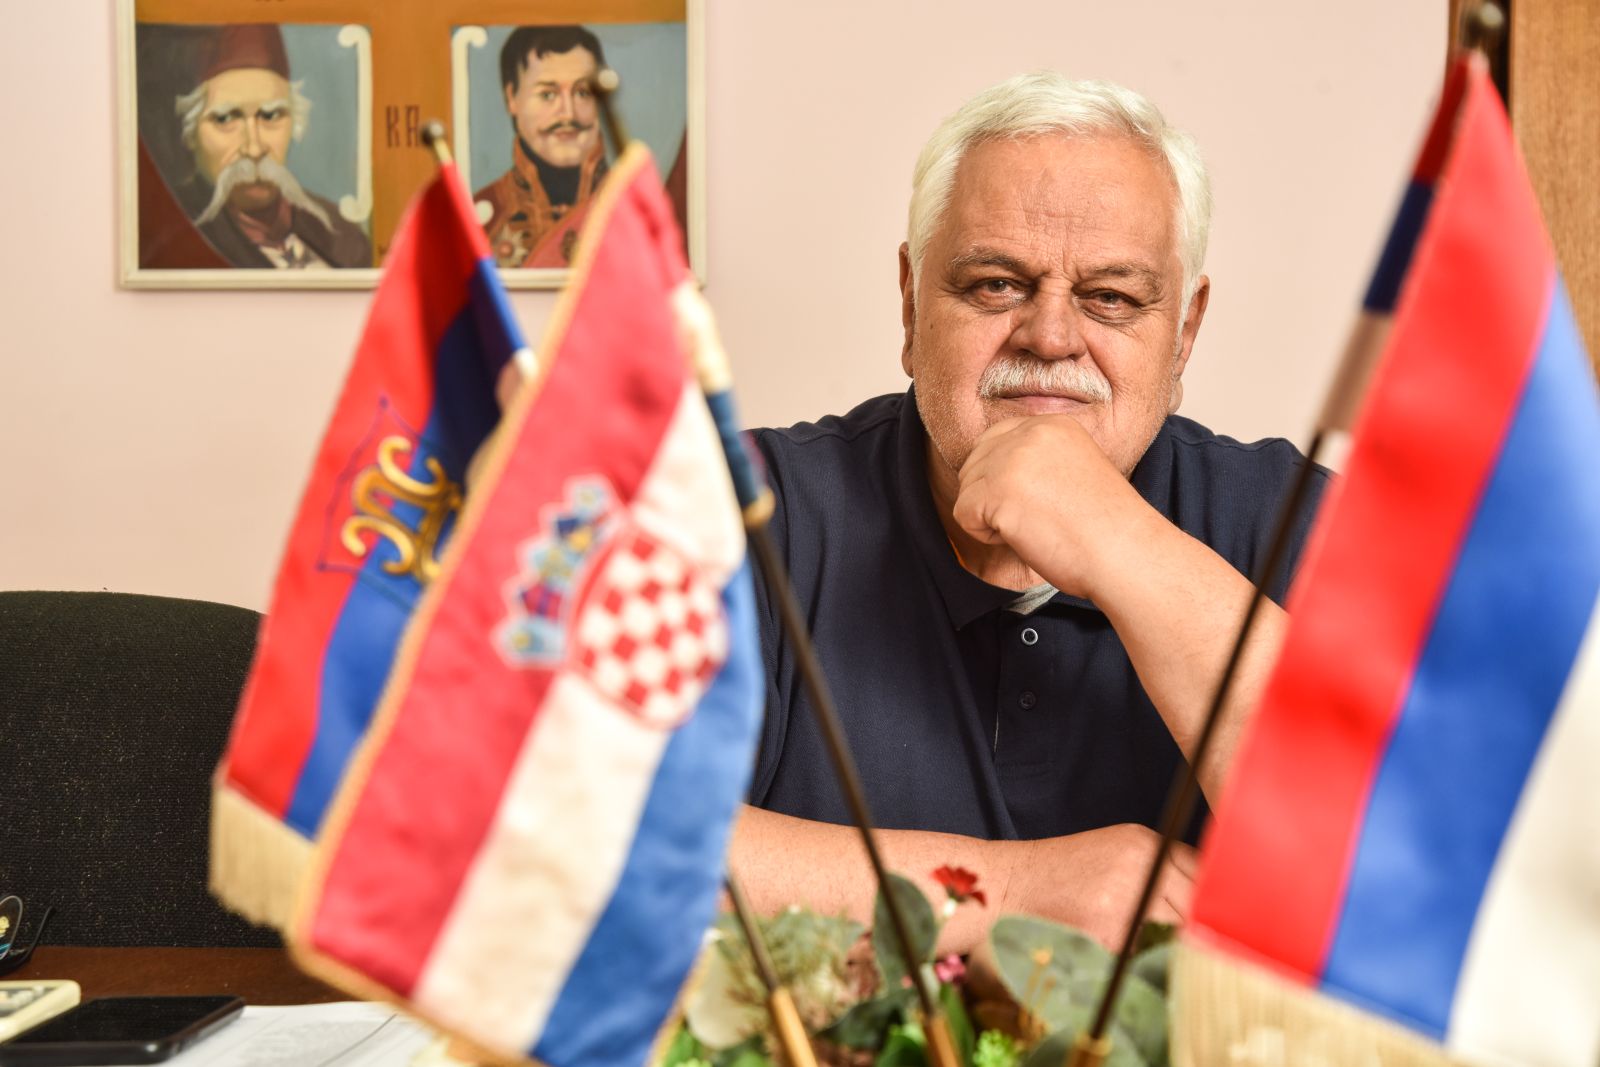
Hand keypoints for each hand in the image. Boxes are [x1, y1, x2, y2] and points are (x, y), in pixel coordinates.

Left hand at [951, 415, 1148, 597]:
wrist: (1125, 553)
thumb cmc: (1106, 528)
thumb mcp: (1074, 471)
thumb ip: (1038, 462)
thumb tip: (996, 477)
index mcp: (1053, 424)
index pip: (996, 441)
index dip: (1003, 479)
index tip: (1036, 502)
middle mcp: (1030, 432)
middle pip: (975, 463)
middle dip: (993, 497)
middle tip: (1037, 518)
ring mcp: (1011, 459)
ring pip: (967, 489)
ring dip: (991, 517)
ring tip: (1036, 526)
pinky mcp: (997, 490)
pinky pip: (964, 514)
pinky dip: (986, 535)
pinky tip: (1025, 537)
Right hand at [1000, 823, 1195, 948]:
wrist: (1010, 882)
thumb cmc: (1062, 872)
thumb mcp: (1113, 852)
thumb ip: (1156, 866)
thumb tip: (1204, 900)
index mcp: (1143, 840)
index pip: (1201, 868)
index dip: (1211, 895)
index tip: (1214, 914)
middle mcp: (1140, 861)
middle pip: (1197, 900)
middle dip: (1198, 923)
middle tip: (1198, 941)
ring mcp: (1126, 894)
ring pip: (1175, 927)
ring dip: (1168, 940)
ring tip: (1146, 939)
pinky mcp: (1109, 927)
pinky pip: (1142, 948)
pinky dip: (1133, 952)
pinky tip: (1110, 942)